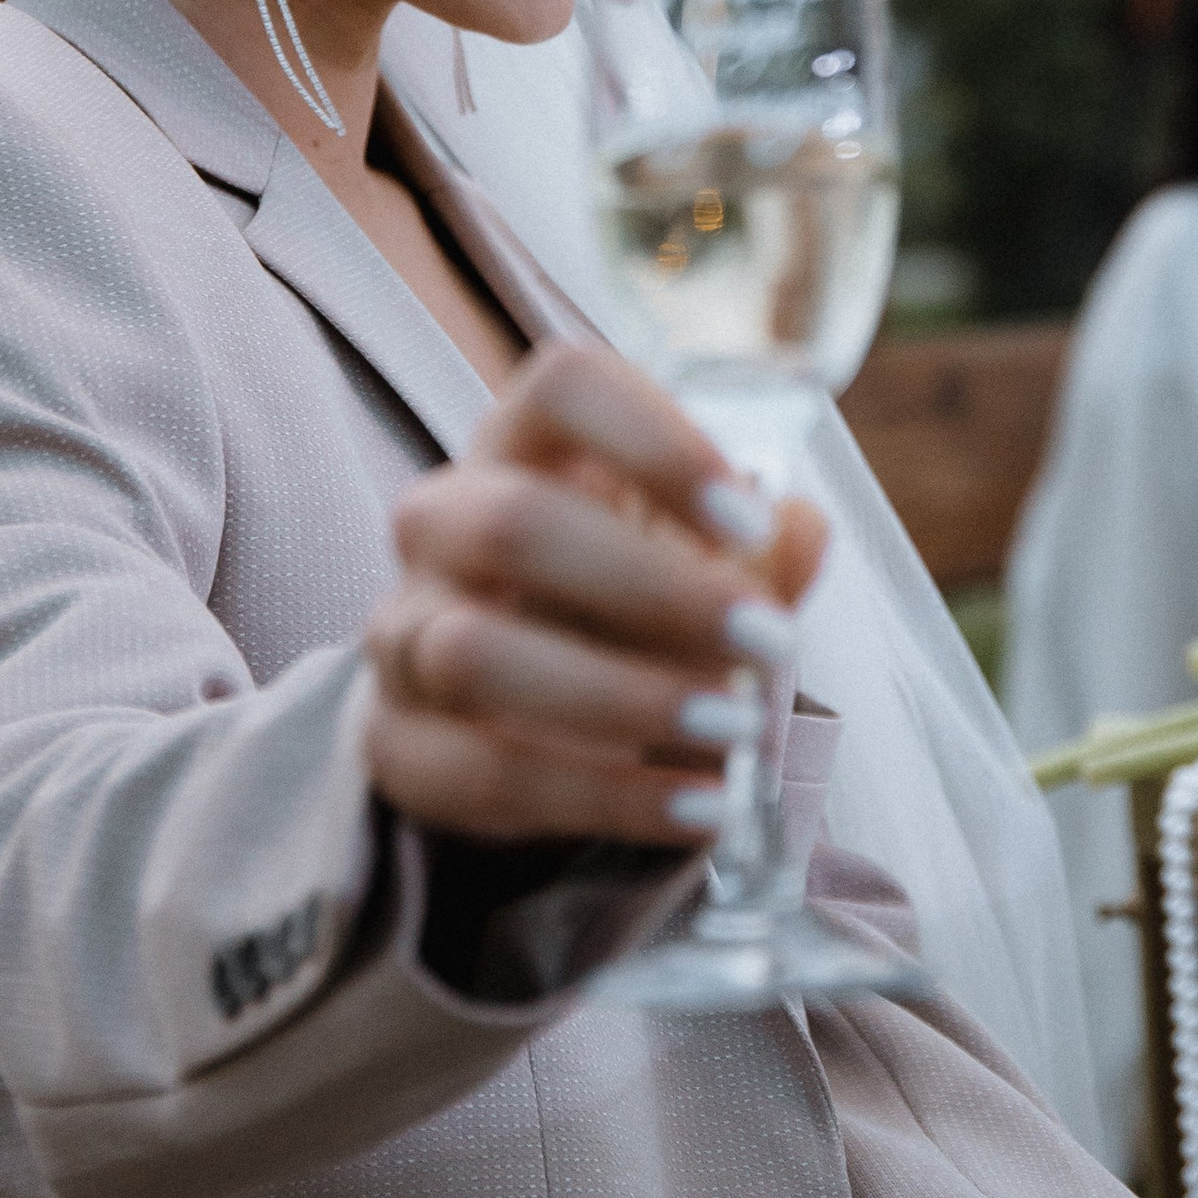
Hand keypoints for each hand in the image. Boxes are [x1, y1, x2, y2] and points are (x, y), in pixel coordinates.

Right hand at [362, 339, 826, 849]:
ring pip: (474, 652)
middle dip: (653, 589)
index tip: (749, 519)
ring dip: (620, 696)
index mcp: (523, 444)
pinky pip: (484, 773)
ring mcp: (404, 633)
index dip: (656, 443)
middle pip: (513, 523)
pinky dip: (606, 799)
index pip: (563, 388)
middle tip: (766, 644)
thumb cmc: (620, 606)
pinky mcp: (397, 743)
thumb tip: (800, 530)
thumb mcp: (700, 567)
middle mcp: (443, 522)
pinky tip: (699, 809)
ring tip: (734, 732)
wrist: (509, 710)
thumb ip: (757, 555)